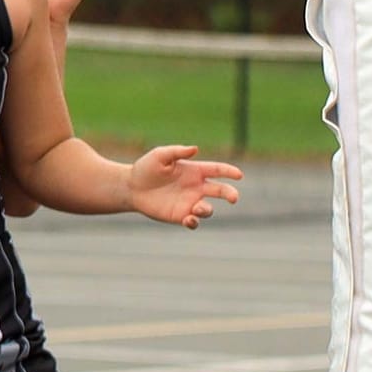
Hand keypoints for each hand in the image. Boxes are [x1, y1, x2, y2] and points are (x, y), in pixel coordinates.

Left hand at [126, 145, 242, 229]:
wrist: (131, 187)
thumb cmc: (146, 168)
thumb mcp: (160, 155)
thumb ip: (177, 151)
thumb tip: (195, 149)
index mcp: (194, 171)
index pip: (217, 170)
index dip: (229, 171)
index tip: (239, 175)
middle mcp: (195, 187)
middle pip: (220, 190)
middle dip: (230, 194)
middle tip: (234, 198)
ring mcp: (189, 202)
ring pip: (208, 209)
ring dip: (206, 210)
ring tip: (197, 209)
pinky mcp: (180, 215)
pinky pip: (193, 222)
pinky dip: (194, 222)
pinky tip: (188, 218)